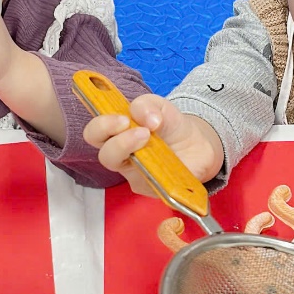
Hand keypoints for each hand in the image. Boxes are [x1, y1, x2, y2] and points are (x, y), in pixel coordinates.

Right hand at [82, 94, 223, 197]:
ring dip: (131, 150)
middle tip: (139, 130)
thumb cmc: (171, 126)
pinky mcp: (150, 188)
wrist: (198, 145)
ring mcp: (135, 174)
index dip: (101, 126)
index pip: (95, 133)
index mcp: (117, 134)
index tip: (123, 119)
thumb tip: (146, 118)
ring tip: (149, 137)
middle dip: (117, 142)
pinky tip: (168, 160)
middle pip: (104, 156)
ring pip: (125, 173)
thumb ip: (148, 105)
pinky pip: (148, 183)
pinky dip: (157, 168)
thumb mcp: (160, 106)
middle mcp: (122, 156)